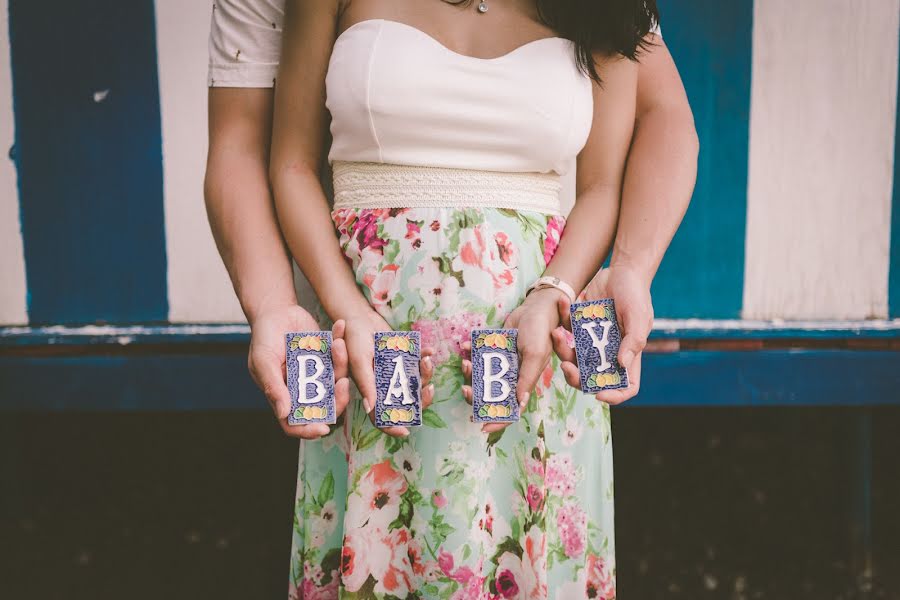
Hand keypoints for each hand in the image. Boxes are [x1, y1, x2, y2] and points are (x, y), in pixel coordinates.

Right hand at [248, 304, 351, 438]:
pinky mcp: (328, 357)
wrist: (275, 311)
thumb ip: (273, 387)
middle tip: (342, 383)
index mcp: (284, 397)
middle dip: (338, 399)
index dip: (308, 430)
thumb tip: (284, 413)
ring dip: (342, 365)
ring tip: (338, 345)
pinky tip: (340, 326)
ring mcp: (318, 374)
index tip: (323, 428)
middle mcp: (304, 390)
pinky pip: (340, 357)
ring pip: (337, 381)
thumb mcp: (263, 362)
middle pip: (326, 406)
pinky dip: (342, 343)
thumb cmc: (263, 339)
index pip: (295, 424)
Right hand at [340, 310, 435, 437]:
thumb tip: (370, 408)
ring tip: (426, 360)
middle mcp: (385, 385)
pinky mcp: (404, 357)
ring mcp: (396, 372)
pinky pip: (419, 362)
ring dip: (426, 374)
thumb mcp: (358, 360)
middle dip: (421, 399)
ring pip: (416, 382)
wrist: (360, 317)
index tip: (406, 431)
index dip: (391, 427)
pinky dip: (426, 357)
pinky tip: (429, 350)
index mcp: (371, 391)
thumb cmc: (352, 339)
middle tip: (428, 389)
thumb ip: (365, 383)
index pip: (380, 416)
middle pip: (406, 402)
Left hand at [461, 288, 560, 432]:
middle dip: (476, 395)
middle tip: (465, 388)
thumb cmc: (540, 331)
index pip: (511, 409)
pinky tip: (466, 345)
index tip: (482, 427)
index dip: (498, 421)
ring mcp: (502, 364)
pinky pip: (479, 356)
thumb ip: (527, 379)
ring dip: (470, 373)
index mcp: (524, 382)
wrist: (535, 308)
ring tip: (465, 362)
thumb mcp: (535, 355)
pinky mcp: (494, 350)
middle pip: (491, 395)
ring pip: (481, 376)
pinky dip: (471, 352)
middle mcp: (512, 376)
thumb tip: (519, 403)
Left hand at [552, 266, 652, 403]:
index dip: (614, 395)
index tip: (599, 394)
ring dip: (562, 350)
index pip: (625, 386)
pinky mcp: (579, 326)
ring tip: (557, 334)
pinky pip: (566, 331)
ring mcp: (592, 341)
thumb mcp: (640, 318)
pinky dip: (561, 320)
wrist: (622, 270)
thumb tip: (622, 364)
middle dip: (577, 377)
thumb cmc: (636, 295)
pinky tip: (562, 304)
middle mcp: (608, 352)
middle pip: (591, 377)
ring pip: (573, 357)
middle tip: (567, 367)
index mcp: (627, 355)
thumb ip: (633, 341)